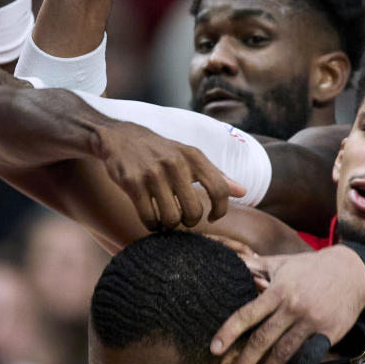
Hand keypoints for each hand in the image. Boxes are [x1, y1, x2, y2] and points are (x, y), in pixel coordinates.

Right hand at [92, 121, 245, 230]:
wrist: (120, 138)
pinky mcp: (132, 184)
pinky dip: (152, 225)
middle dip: (190, 222)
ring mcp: (152, 174)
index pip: (219, 189)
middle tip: (183, 218)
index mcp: (193, 156)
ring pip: (171, 219)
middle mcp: (175, 163)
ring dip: (169, 225)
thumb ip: (217, 175)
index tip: (212, 217)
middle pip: (194, 212)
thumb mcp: (190, 157)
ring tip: (166, 219)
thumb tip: (243, 191)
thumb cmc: (162, 151)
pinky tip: (152, 220)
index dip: (220, 210)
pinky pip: (149, 218)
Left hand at [210, 246, 364, 363]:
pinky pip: (313, 356)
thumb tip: (233, 264)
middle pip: (263, 339)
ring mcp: (311, 321)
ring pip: (284, 351)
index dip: (229, 332)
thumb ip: (256, 266)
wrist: (353, 270)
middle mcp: (292, 307)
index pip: (247, 314)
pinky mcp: (329, 332)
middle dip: (244, 363)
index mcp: (278, 290)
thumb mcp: (282, 262)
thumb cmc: (311, 267)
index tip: (214, 350)